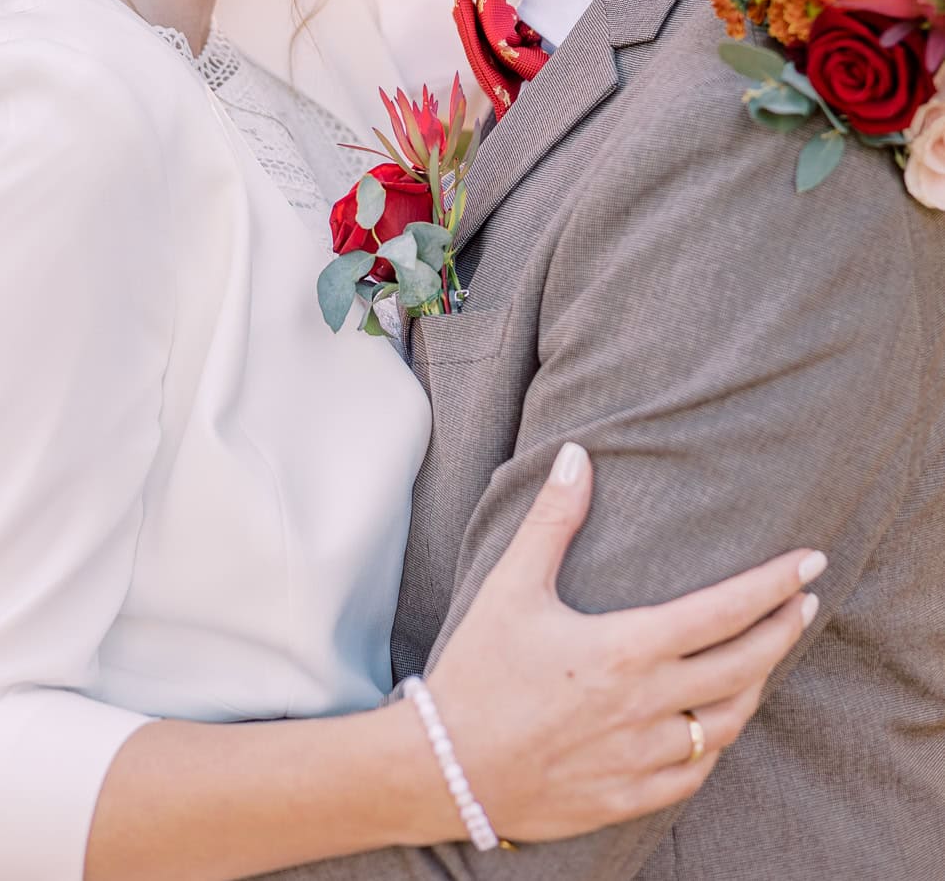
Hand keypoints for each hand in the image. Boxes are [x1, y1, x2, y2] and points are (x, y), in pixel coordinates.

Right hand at [426, 442, 823, 843]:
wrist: (443, 767)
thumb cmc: (477, 672)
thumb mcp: (511, 587)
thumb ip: (553, 520)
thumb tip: (578, 456)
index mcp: (625, 649)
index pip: (723, 611)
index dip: (774, 585)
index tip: (810, 563)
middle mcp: (645, 706)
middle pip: (744, 667)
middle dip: (784, 630)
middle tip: (806, 601)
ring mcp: (641, 759)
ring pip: (727, 723)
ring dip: (756, 686)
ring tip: (766, 655)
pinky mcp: (627, 798)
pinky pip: (694, 773)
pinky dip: (714, 743)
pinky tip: (715, 722)